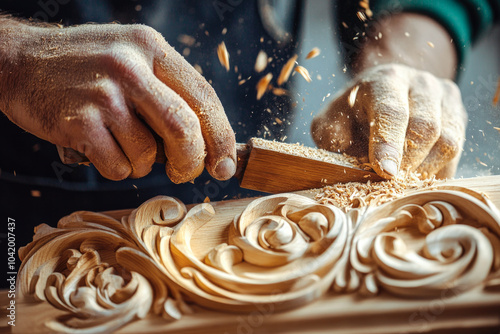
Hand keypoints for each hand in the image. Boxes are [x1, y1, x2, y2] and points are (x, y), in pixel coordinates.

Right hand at [0, 21, 235, 181]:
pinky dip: (118, 169)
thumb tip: (207, 143)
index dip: (221, 136)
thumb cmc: (86, 68)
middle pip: (184, 128)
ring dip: (143, 164)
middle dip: (191, 161)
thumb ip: (168, 92)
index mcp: (151, 47)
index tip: (226, 165)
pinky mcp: (79, 121)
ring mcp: (102, 93)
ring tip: (124, 146)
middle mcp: (130, 66)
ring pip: (148, 154)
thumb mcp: (132, 59)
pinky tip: (102, 149)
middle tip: (185, 172)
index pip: (204, 96)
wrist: (21, 62)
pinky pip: (119, 166)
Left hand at [311, 64, 466, 178]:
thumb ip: (332, 136)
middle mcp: (420, 82)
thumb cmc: (350, 114)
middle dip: (408, 162)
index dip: (388, 144)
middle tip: (391, 183)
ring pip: (448, 140)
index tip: (385, 172)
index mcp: (384, 79)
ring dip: (425, 169)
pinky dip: (438, 171)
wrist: (378, 94)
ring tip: (403, 183)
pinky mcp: (457, 113)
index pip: (391, 112)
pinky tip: (417, 179)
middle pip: (425, 127)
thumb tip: (346, 156)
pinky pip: (456, 151)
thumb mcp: (330, 121)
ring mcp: (444, 96)